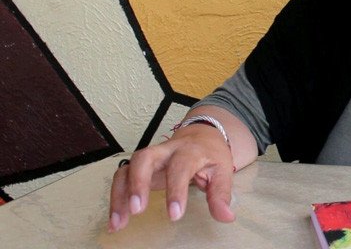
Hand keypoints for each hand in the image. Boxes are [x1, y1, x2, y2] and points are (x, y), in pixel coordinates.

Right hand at [108, 124, 234, 231]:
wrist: (201, 136)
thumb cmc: (211, 155)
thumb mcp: (222, 171)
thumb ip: (221, 194)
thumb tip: (226, 217)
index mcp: (189, 151)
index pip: (181, 166)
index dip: (176, 189)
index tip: (175, 215)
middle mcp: (165, 151)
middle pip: (144, 158)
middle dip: (138, 183)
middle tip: (137, 210)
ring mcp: (150, 157)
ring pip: (127, 168)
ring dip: (120, 195)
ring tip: (118, 223)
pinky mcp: (139, 166)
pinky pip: (121, 178)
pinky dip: (115, 198)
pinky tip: (115, 221)